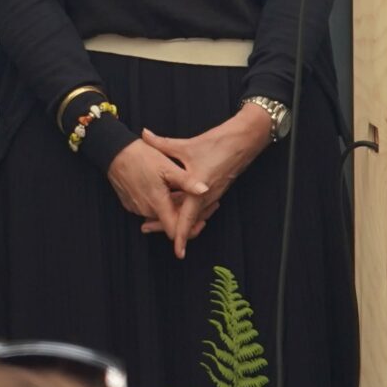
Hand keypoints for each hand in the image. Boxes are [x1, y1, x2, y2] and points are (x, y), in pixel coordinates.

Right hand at [106, 139, 209, 257]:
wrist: (113, 150)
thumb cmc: (141, 156)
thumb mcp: (167, 166)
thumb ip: (187, 181)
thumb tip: (206, 190)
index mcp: (157, 203)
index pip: (175, 231)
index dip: (190, 230)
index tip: (202, 222)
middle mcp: (146, 209)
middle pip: (169, 222)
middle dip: (184, 215)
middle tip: (199, 202)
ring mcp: (136, 207)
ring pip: (158, 215)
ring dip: (170, 208)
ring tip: (182, 194)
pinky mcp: (129, 203)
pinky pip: (147, 209)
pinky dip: (157, 204)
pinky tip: (164, 191)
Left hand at [137, 109, 270, 248]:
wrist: (242, 142)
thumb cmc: (217, 144)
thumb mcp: (186, 146)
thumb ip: (161, 143)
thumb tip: (143, 134)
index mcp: (199, 190)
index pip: (187, 218)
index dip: (180, 235)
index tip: (178, 252)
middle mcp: (207, 196)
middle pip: (187, 219)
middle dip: (168, 226)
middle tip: (146, 228)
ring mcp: (212, 194)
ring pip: (192, 213)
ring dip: (175, 217)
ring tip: (154, 219)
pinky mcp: (214, 189)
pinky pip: (197, 205)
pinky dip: (184, 208)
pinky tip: (173, 205)